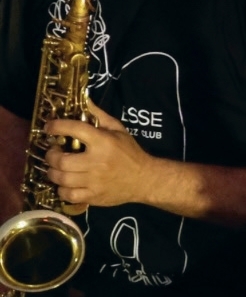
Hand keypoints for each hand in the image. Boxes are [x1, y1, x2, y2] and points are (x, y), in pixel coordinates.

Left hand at [43, 99, 158, 206]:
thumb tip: (84, 100)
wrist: (144, 179)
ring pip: (61, 179)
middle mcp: (97, 162)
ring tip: (57, 168)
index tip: (49, 127)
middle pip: (61, 161)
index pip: (74, 130)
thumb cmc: (130, 152)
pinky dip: (62, 190)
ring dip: (54, 172)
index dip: (57, 126)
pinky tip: (66, 184)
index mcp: (103, 142)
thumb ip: (100, 116)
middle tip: (54, 153)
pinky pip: (68, 195)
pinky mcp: (93, 196)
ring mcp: (94, 182)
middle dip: (51, 156)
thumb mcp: (119, 130)